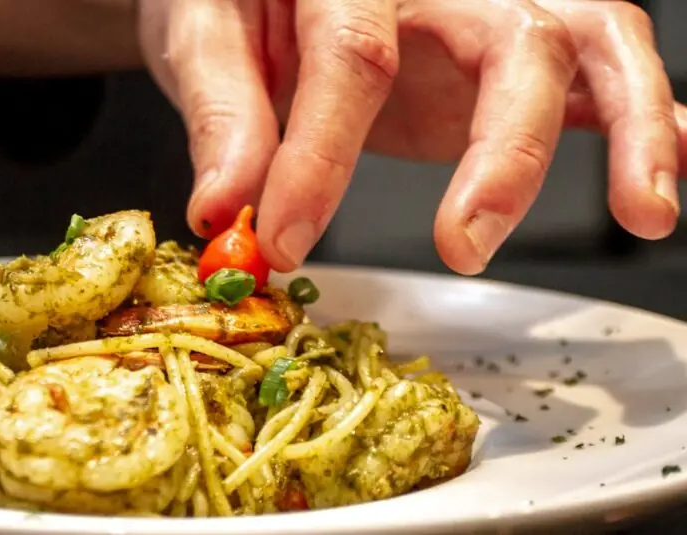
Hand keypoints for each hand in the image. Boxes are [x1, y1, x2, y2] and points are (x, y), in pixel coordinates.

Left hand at [139, 0, 686, 274]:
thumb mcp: (205, 37)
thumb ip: (224, 114)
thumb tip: (226, 206)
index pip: (354, 56)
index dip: (318, 156)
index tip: (283, 236)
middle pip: (514, 40)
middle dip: (502, 152)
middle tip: (465, 244)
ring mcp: (490, 8)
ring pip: (592, 40)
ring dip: (633, 126)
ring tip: (644, 209)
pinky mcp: (512, 49)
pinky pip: (597, 70)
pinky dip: (641, 118)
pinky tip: (658, 170)